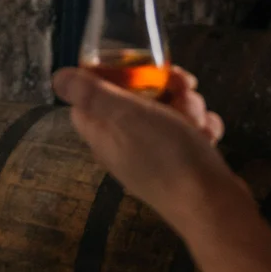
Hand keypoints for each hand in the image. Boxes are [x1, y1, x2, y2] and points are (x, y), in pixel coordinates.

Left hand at [52, 65, 245, 222]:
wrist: (211, 206)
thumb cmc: (166, 157)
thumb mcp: (125, 115)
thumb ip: (90, 94)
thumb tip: (59, 78)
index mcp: (103, 134)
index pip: (93, 96)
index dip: (114, 76)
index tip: (137, 65)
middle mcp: (124, 145)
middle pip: (137, 99)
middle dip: (165, 88)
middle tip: (183, 89)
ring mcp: (154, 156)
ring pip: (169, 112)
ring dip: (189, 108)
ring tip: (197, 123)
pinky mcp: (182, 164)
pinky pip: (189, 131)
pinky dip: (202, 129)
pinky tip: (208, 135)